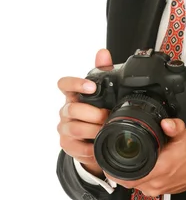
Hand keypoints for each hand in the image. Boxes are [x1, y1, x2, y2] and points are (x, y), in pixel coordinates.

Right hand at [57, 48, 111, 176]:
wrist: (94, 140)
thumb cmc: (96, 113)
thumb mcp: (103, 93)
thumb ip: (102, 71)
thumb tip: (102, 52)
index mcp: (74, 95)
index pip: (64, 84)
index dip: (75, 84)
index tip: (91, 87)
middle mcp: (66, 111)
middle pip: (72, 109)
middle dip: (93, 113)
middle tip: (107, 116)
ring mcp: (64, 128)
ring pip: (74, 128)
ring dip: (93, 130)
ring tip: (106, 130)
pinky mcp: (67, 145)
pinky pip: (77, 147)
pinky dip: (90, 148)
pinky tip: (99, 145)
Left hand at [108, 118, 185, 199]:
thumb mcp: (184, 135)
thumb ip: (174, 127)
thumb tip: (166, 122)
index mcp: (160, 169)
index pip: (128, 176)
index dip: (113, 169)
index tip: (106, 160)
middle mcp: (156, 182)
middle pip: (126, 181)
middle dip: (116, 170)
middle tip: (110, 158)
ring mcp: (157, 189)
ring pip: (132, 185)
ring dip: (126, 175)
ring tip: (122, 162)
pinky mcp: (158, 191)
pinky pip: (141, 187)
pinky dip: (136, 178)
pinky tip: (136, 168)